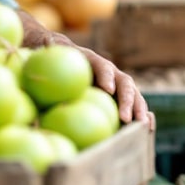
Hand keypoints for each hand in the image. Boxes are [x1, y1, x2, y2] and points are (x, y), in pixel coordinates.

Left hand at [16, 9, 153, 130]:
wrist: (67, 60)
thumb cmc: (54, 59)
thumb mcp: (47, 54)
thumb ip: (44, 55)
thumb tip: (36, 54)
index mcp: (92, 60)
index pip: (101, 66)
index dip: (105, 76)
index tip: (107, 89)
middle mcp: (110, 72)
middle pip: (123, 83)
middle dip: (127, 100)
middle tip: (125, 118)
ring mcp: (118, 85)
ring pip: (134, 95)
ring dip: (139, 109)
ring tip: (144, 126)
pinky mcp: (121, 98)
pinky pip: (134, 106)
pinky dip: (142, 115)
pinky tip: (147, 131)